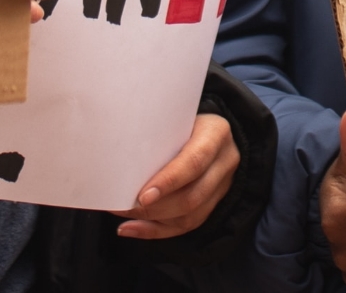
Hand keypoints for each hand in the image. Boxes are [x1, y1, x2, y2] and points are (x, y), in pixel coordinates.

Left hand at [117, 112, 238, 238]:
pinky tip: (132, 228)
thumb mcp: (176, 116)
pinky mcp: (214, 204)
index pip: (194, 162)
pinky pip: (186, 225)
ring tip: (124, 215)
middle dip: (156, 207)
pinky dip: (156, 230)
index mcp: (216, 134)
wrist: (210, 128)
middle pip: (192, 196)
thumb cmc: (183, 119)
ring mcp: (222, 187)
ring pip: (189, 216)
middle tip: (124, 206)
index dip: (169, 182)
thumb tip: (120, 153)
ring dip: (153, 220)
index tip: (143, 195)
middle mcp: (224, 162)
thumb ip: (158, 132)